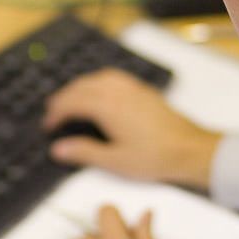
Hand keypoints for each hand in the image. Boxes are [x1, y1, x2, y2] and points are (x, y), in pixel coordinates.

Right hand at [42, 68, 221, 188]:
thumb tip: (59, 148)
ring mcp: (132, 88)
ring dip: (80, 87)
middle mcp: (118, 91)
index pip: (71, 103)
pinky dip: (97, 82)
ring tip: (71, 100)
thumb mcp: (114, 161)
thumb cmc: (156, 156)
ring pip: (97, 78)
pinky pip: (113, 78)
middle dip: (63, 98)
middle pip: (81, 87)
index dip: (55, 114)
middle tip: (52, 112)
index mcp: (107, 106)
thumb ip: (84, 152)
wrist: (190, 149)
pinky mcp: (143, 91)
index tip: (48, 126)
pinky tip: (99, 92)